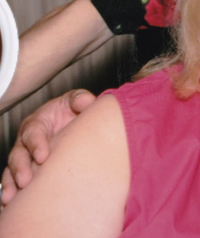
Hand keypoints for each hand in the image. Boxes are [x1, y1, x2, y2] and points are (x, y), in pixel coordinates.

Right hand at [1, 89, 95, 204]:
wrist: (72, 121)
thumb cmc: (72, 110)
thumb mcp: (76, 100)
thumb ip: (79, 99)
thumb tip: (86, 102)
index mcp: (37, 122)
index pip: (33, 132)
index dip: (36, 144)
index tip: (43, 156)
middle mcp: (26, 140)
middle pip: (18, 154)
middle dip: (21, 168)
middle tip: (26, 181)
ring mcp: (24, 156)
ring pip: (12, 170)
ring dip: (11, 183)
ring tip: (11, 197)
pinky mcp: (26, 169)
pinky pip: (13, 181)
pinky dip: (11, 191)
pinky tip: (9, 204)